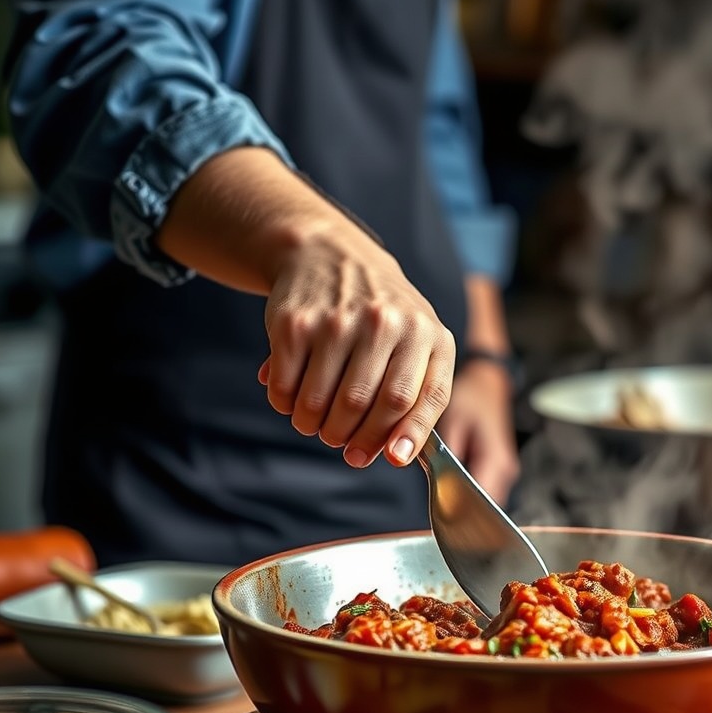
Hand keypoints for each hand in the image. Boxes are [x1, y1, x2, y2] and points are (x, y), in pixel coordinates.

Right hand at [257, 224, 455, 468]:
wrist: (332, 254)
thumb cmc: (383, 316)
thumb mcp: (418, 343)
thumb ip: (418, 397)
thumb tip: (396, 455)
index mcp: (426, 333)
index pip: (416, 398)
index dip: (405, 435)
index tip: (393, 458)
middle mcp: (385, 323)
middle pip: (363, 405)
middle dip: (348, 437)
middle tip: (339, 439)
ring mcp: (338, 320)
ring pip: (321, 403)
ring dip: (314, 426)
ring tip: (315, 422)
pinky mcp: (296, 322)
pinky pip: (286, 387)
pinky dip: (287, 405)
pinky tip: (294, 398)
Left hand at [438, 359, 519, 504]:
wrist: (487, 383)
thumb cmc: (472, 396)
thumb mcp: (454, 419)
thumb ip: (447, 452)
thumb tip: (438, 478)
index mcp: (495, 459)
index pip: (481, 499)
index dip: (460, 509)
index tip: (441, 511)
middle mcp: (504, 469)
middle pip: (483, 506)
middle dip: (460, 507)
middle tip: (437, 501)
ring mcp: (503, 471)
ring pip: (483, 501)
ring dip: (464, 501)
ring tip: (443, 493)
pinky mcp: (497, 470)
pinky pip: (483, 490)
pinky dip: (467, 492)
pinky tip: (452, 484)